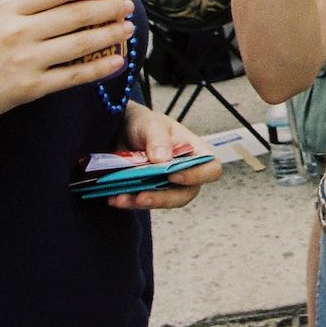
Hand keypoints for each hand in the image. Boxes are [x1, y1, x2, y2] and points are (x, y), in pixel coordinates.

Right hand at [0, 0, 136, 134]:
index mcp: (7, 9)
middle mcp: (19, 32)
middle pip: (77, 14)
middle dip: (109, 8)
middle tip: (127, 5)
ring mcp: (27, 61)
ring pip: (82, 43)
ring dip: (111, 34)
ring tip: (128, 28)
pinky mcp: (32, 88)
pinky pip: (75, 75)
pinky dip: (100, 68)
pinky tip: (118, 61)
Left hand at [106, 103, 223, 209]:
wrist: (119, 130)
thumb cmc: (145, 124)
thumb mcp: (151, 124)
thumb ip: (158, 139)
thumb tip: (163, 160)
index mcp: (195, 152)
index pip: (210, 169)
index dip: (197, 176)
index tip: (173, 174)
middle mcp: (186, 171)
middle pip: (187, 193)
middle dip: (164, 198)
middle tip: (142, 196)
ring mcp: (167, 185)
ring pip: (164, 202)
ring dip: (142, 203)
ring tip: (121, 198)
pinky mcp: (149, 193)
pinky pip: (143, 203)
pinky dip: (128, 202)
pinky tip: (114, 198)